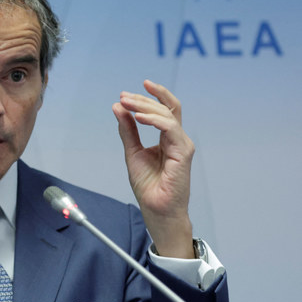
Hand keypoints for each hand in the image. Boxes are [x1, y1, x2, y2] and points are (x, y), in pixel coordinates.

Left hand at [112, 80, 194, 258]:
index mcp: (167, 139)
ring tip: (127, 103)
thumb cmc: (148, 186)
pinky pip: (171, 129)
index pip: (164, 110)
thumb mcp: (132, 152)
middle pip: (166, 109)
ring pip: (168, 115)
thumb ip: (128, 130)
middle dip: (143, 99)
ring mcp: (182, 146)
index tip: (129, 91)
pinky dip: (154, 120)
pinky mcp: (183, 154)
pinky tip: (139, 118)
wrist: (156, 211)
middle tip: (124, 96)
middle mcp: (177, 139)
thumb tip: (118, 107)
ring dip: (146, 106)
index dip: (151, 96)